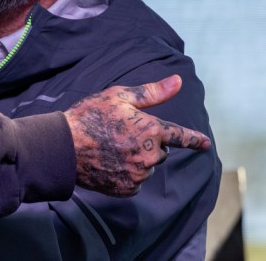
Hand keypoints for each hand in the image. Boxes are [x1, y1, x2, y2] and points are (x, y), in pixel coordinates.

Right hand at [64, 75, 210, 196]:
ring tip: (109, 149)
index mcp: (152, 130)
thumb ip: (152, 92)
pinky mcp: (128, 188)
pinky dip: (126, 174)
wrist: (63, 146)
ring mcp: (139, 173)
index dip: (195, 140)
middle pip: (159, 151)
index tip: (205, 144)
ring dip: (136, 159)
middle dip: (147, 144)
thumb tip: (178, 81)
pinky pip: (135, 182)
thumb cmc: (90, 116)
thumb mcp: (118, 97)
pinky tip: (108, 164)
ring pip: (146, 166)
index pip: (181, 136)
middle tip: (120, 135)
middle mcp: (151, 154)